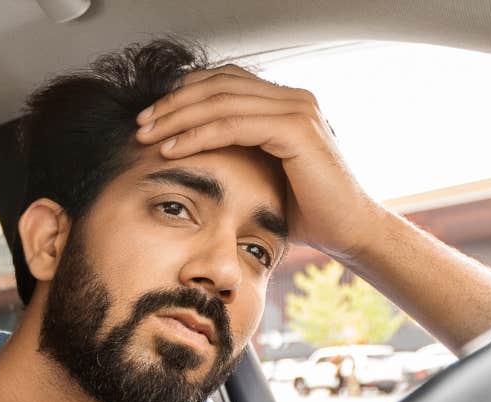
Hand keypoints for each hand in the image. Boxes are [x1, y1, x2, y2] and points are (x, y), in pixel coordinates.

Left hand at [134, 65, 386, 262]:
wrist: (349, 231)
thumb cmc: (308, 211)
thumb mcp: (266, 175)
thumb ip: (240, 154)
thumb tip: (196, 152)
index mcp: (286, 103)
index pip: (225, 82)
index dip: (185, 94)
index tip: (152, 118)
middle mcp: (294, 98)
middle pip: (218, 84)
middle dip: (174, 103)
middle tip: (141, 123)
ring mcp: (297, 110)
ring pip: (221, 100)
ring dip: (178, 117)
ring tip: (148, 136)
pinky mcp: (296, 129)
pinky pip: (233, 124)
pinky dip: (198, 135)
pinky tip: (172, 149)